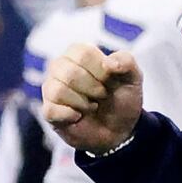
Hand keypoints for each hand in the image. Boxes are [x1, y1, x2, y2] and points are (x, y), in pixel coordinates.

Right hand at [43, 42, 143, 156]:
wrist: (120, 130)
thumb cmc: (122, 99)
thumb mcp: (133, 78)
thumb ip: (126, 62)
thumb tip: (108, 63)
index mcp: (79, 53)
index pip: (83, 53)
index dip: (101, 72)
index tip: (109, 82)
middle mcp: (60, 67)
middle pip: (69, 73)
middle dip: (94, 89)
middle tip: (102, 96)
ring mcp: (51, 88)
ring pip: (58, 91)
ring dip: (83, 104)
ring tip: (91, 106)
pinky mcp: (49, 111)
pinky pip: (51, 110)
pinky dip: (71, 116)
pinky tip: (79, 117)